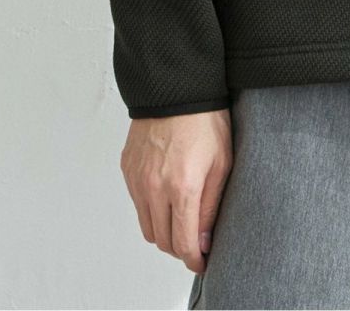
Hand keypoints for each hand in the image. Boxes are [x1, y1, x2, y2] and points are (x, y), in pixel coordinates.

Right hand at [120, 107, 232, 272]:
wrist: (177, 88)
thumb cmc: (206, 121)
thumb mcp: (221, 163)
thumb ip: (210, 207)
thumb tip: (202, 241)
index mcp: (182, 187)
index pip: (182, 243)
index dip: (193, 259)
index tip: (201, 262)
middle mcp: (154, 188)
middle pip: (161, 240)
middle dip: (179, 247)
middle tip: (194, 241)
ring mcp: (137, 179)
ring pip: (146, 226)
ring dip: (163, 231)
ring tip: (181, 219)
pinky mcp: (128, 169)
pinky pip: (137, 203)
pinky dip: (150, 209)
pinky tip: (166, 195)